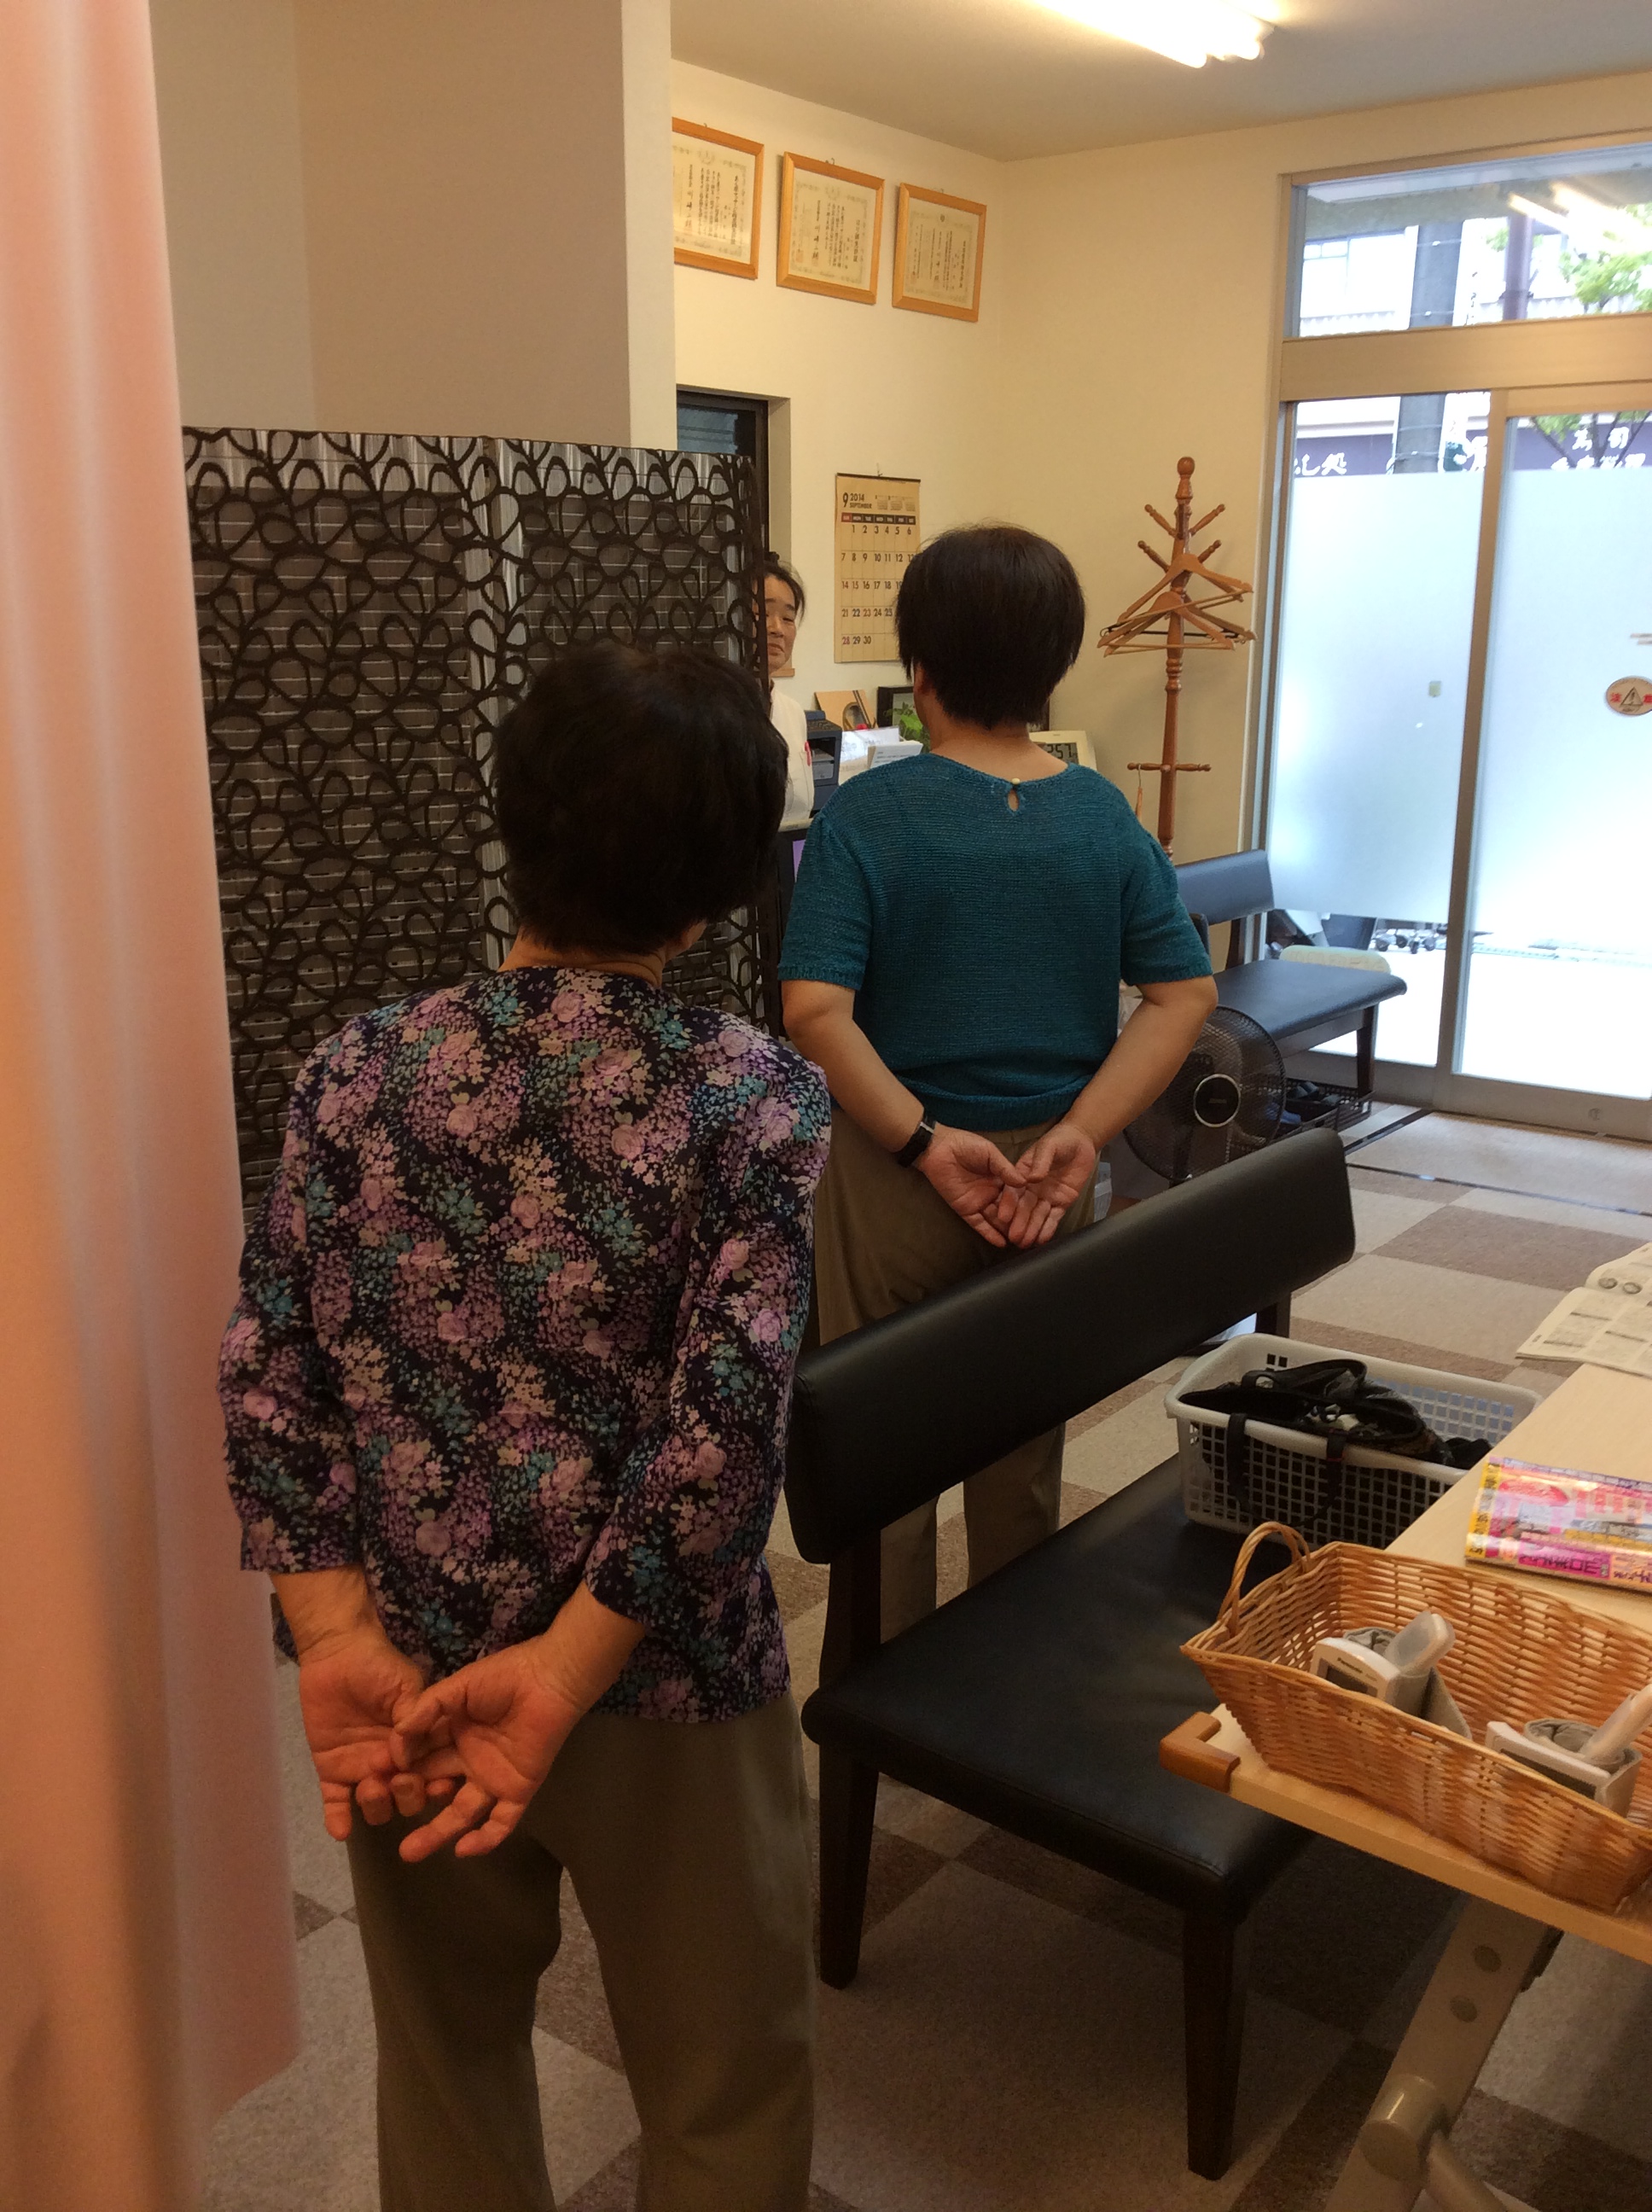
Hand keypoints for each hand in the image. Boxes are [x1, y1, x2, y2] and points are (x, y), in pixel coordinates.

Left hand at [295, 1629, 453, 1840]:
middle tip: (397, 1780)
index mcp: (416, 1746)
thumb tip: (410, 1756)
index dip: (435, 1785)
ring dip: (375, 1805)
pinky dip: (337, 1819)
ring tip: (370, 1786)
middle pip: (405, 1798)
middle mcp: (392, 1765)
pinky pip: (335, 1802)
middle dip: (406, 1795)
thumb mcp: (406, 1688)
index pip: (431, 1775)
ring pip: (374, 1806)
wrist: (337, 1654)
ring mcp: (362, 1770)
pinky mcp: (333, 1771)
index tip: (436, 1786)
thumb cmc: (379, 1666)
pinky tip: (340, 1831)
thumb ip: (413, 1720)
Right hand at [390, 1637, 583, 1863]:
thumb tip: (394, 1740)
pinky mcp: (517, 1790)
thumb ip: (425, 1710)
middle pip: (433, 1789)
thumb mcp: (456, 1689)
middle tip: (380, 1817)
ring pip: (460, 1813)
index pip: (419, 1759)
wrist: (548, 1678)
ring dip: (436, 1833)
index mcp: (451, 1736)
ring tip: (409, 1852)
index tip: (371, 1782)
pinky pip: (501, 1821)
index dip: (397, 1771)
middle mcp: (467, 1761)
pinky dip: (485, 1838)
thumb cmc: (503, 1677)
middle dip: (408, 1804)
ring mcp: (492, 1778)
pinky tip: (463, 1850)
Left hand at [916, 1125, 1026, 1246]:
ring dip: (1006, 1231)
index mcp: (1001, 1178)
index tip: (1036, 1215)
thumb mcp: (989, 1153)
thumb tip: (1024, 1182)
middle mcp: (993, 1192)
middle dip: (1018, 1222)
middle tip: (1030, 1235)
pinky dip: (989, 1234)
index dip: (1023, 1204)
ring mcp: (979, 1202)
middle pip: (1008, 1210)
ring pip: (995, 1220)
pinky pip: (979, 1224)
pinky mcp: (966, 1210)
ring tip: (1019, 1242)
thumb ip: (1004, 1168)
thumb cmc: (965, 1145)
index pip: (1015, 1194)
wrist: (939, 1149)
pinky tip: (1001, 1243)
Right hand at [994, 1119, 1097, 1248]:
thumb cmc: (1060, 1140)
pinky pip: (1053, 1217)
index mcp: (1022, 1173)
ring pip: (1037, 1216)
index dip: (1008, 1204)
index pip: (1013, 1191)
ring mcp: (1046, 1197)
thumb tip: (1031, 1178)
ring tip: (1025, 1243)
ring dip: (1031, 1229)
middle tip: (1014, 1237)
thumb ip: (1040, 1161)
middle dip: (1019, 1223)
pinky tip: (1041, 1239)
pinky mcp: (1061, 1202)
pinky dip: (1048, 1228)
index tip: (1002, 1217)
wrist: (1080, 1143)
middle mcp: (1031, 1188)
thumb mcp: (1048, 1146)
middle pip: (1024, 1207)